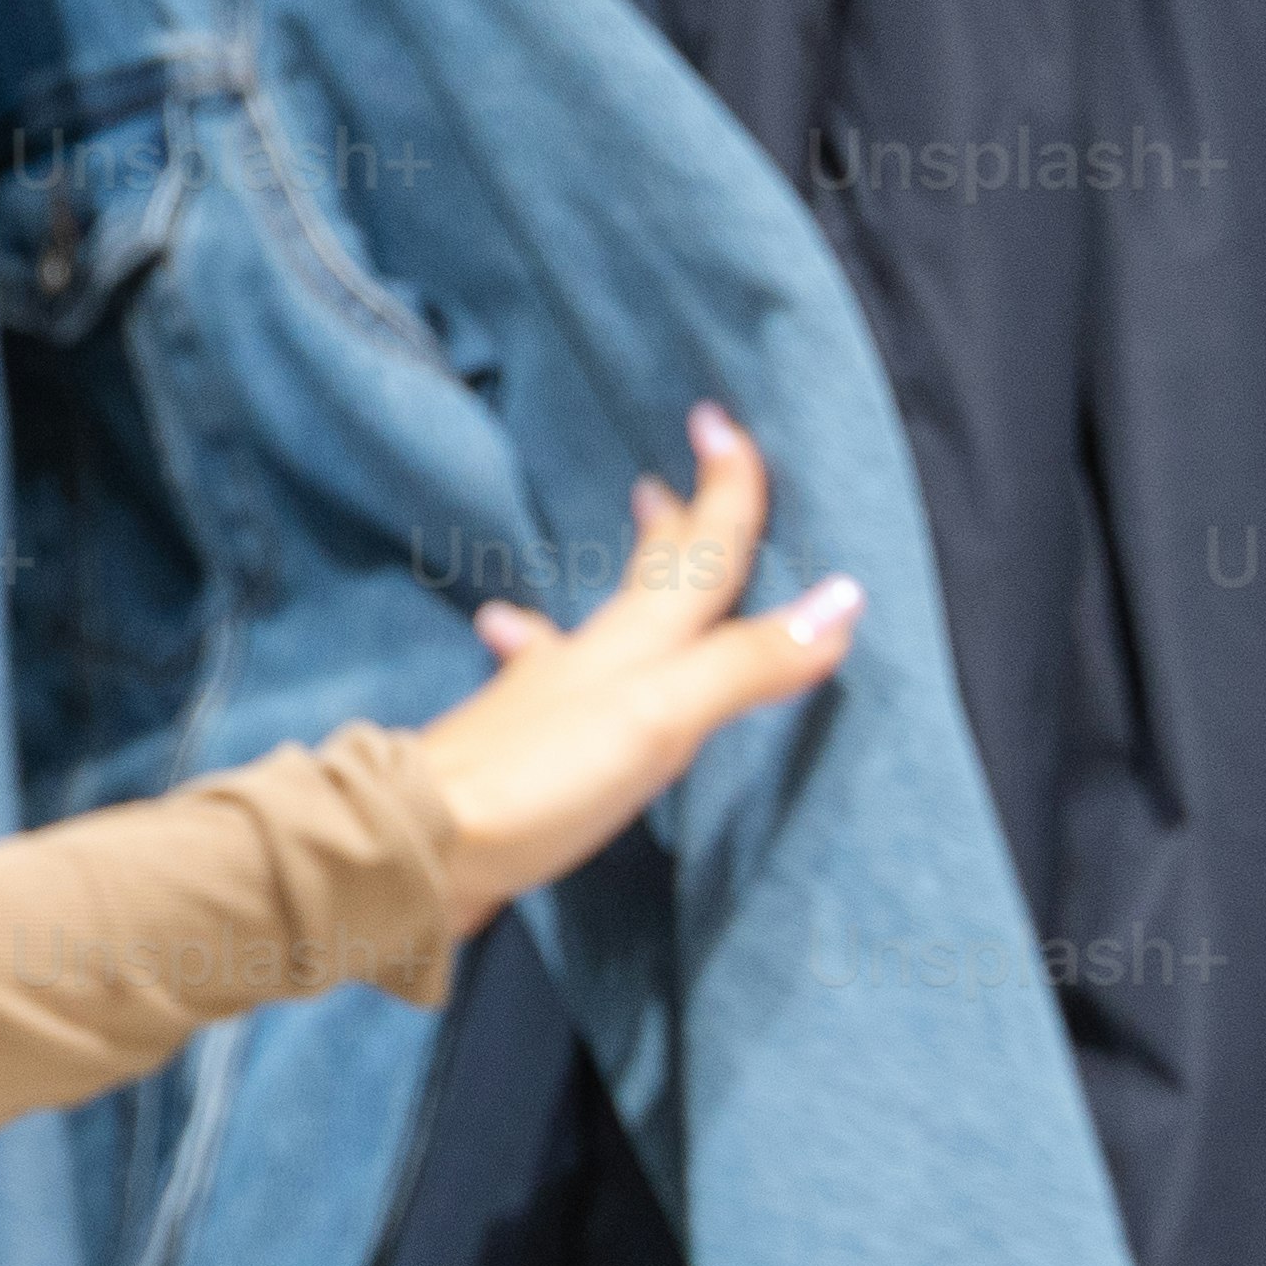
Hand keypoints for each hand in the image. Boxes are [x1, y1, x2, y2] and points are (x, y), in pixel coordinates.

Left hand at [415, 406, 862, 925]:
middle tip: (664, 481)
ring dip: (620, 588)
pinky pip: (546, 677)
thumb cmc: (542, 778)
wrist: (421, 842)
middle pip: (646, 583)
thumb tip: (843, 598)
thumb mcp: (664, 717)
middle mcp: (590, 661)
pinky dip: (539, 647)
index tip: (722, 424)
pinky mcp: (516, 751)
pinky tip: (509, 644)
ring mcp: (546, 703)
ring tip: (613, 557)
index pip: (699, 559)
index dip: (723, 495)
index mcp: (637, 645)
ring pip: (596, 627)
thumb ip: (748, 664)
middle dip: (669, 530)